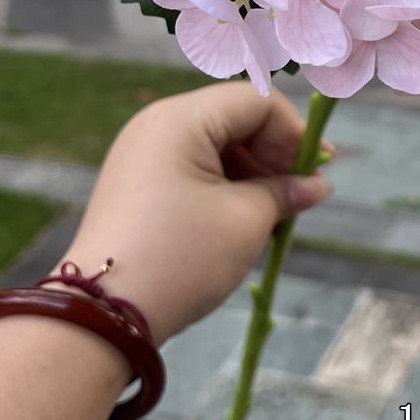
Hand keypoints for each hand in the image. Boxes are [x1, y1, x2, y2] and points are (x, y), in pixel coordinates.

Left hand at [52, 83, 331, 345]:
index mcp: (181, 118)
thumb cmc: (181, 257)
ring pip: (216, 145)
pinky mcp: (137, 183)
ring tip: (278, 212)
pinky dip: (226, 185)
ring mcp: (143, 153)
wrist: (101, 317)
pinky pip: (193, 167)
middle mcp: (158, 124)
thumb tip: (316, 185)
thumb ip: (285, 192)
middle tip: (304, 192)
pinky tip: (246, 216)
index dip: (294, 131)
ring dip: (253, 172)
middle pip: (235, 119)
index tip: (318, 169)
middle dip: (275, 153)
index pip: (256, 102)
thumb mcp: (245, 221)